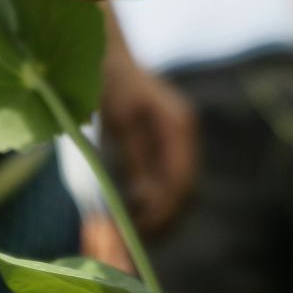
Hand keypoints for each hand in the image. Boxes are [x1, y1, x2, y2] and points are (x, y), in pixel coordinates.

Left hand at [98, 30, 196, 233]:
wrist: (106, 51)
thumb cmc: (110, 80)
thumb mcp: (119, 122)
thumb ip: (134, 158)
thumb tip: (144, 199)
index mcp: (178, 126)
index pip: (181, 181)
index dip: (164, 212)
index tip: (140, 234)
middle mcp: (184, 132)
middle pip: (186, 189)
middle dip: (165, 218)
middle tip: (136, 241)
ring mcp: (178, 136)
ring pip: (179, 187)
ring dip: (161, 212)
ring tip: (133, 231)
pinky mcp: (165, 141)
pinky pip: (167, 178)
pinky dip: (155, 198)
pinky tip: (133, 209)